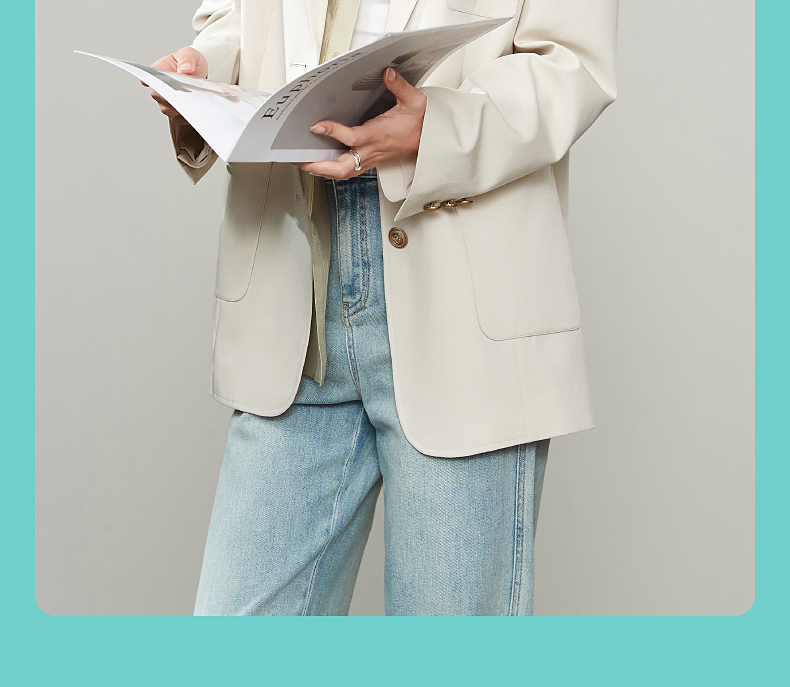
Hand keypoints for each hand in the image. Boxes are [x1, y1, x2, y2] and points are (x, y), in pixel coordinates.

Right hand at [143, 47, 207, 123]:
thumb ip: (187, 59)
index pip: (148, 77)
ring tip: (195, 98)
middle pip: (160, 97)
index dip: (149, 82)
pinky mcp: (175, 114)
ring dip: (183, 106)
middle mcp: (158, 89)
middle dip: (175, 96)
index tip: (158, 84)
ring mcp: (165, 103)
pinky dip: (188, 114)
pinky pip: (180, 118)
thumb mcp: (190, 54)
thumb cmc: (190, 62)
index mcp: (158, 70)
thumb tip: (185, 69)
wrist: (199, 74)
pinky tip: (196, 107)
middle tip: (189, 92)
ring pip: (170, 110)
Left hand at [297, 67, 426, 178]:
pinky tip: (319, 165)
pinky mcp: (370, 162)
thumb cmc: (420, 124)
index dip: (333, 132)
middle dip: (318, 165)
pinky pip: (347, 171)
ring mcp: (370, 159)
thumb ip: (399, 86)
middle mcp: (372, 151)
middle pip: (341, 167)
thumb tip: (387, 72)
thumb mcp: (415, 101)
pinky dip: (330, 170)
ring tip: (301, 162)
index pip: (352, 137)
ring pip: (342, 173)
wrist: (430, 142)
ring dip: (321, 170)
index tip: (316, 126)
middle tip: (297, 158)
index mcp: (379, 136)